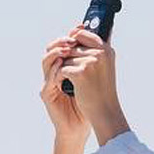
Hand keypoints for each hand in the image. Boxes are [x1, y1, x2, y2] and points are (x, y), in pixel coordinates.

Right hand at [40, 26, 90, 141]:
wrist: (80, 126)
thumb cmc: (87, 103)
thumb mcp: (93, 79)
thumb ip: (96, 62)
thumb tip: (107, 42)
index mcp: (64, 67)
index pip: (63, 46)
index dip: (70, 35)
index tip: (81, 26)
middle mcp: (54, 73)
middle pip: (51, 49)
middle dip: (61, 41)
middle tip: (72, 38)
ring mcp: (49, 83)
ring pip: (46, 62)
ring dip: (56, 53)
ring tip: (67, 49)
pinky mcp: (47, 95)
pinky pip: (48, 80)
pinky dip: (55, 72)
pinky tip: (63, 67)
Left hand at [58, 25, 128, 144]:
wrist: (105, 112)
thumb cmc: (102, 91)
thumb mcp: (103, 67)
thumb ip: (93, 50)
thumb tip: (76, 31)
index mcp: (107, 50)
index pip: (83, 34)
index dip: (73, 41)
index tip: (69, 48)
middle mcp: (100, 53)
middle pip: (71, 47)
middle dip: (67, 60)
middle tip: (75, 75)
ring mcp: (91, 62)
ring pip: (65, 59)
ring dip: (64, 70)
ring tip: (73, 82)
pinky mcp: (81, 73)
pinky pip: (61, 69)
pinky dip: (60, 79)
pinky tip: (67, 87)